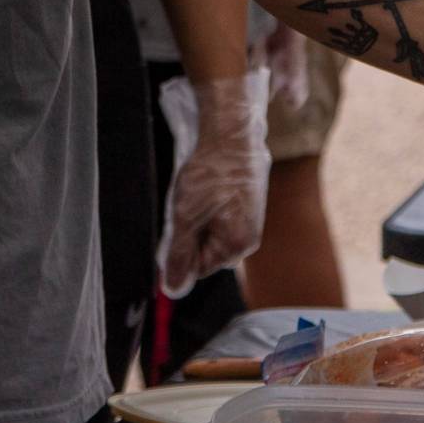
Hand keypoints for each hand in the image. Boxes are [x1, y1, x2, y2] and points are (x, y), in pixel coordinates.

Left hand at [160, 72, 268, 297]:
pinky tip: (204, 185)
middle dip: (190, 232)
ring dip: (197, 217)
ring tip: (194, 192)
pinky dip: (207, 204)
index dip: (180, 249)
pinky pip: (221, 213)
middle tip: (184, 205)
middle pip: (206, 249)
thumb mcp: (185, 218)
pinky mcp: (247, 201)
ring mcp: (251, 218)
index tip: (173, 225)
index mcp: (238, 245)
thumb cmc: (211, 174)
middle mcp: (250, 237)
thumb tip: (172, 290)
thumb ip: (179, 256)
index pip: (199, 267)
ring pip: (211, 229)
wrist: (232, 133)